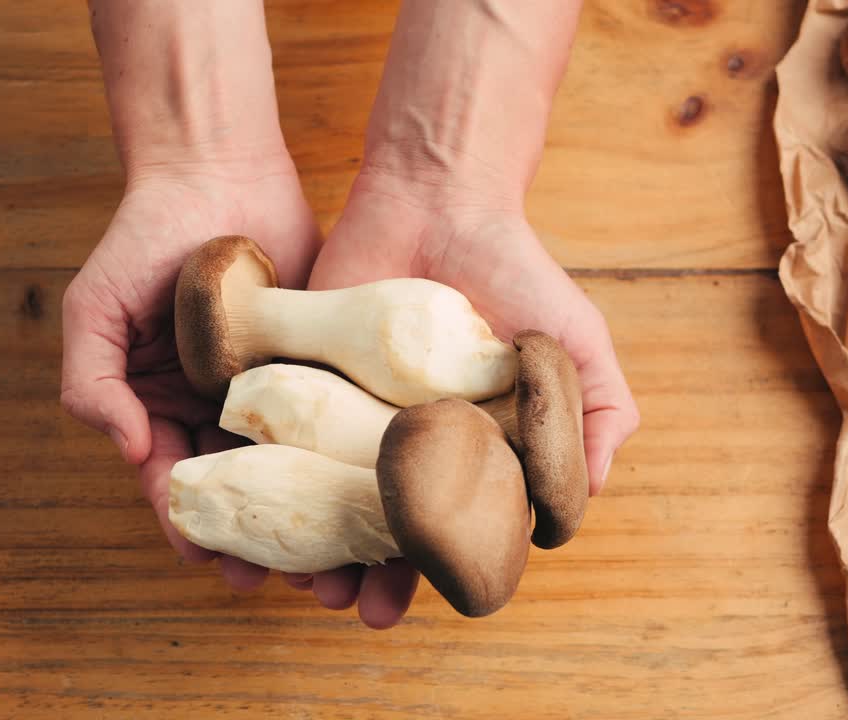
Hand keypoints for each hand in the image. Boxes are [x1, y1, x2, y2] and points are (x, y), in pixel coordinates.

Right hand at [60, 156, 319, 588]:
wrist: (218, 171)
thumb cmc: (144, 237)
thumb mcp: (95, 308)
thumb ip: (92, 380)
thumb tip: (131, 451)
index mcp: (165, 408)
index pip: (176, 482)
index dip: (190, 526)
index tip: (211, 561)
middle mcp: (221, 409)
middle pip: (242, 491)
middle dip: (257, 541)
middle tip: (282, 584)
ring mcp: (277, 389)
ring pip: (295, 469)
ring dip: (309, 516)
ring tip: (334, 561)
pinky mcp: (322, 363)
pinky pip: (334, 417)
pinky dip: (345, 457)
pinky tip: (367, 490)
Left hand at [298, 171, 640, 627]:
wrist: (438, 197)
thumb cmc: (515, 269)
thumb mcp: (574, 340)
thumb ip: (599, 412)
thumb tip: (583, 499)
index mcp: (469, 448)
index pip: (453, 528)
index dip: (441, 568)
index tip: (431, 598)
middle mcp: (404, 443)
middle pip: (380, 527)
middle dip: (367, 576)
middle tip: (354, 607)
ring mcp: (347, 415)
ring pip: (319, 500)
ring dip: (309, 548)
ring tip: (303, 583)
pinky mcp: (299, 381)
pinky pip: (272, 443)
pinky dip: (257, 483)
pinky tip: (248, 522)